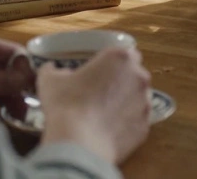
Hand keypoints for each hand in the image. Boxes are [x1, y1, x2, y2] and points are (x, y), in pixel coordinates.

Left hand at [0, 31, 32, 109]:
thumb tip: (27, 77)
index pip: (12, 50)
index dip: (26, 68)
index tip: (37, 86)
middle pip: (8, 67)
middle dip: (18, 85)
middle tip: (29, 105)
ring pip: (1, 81)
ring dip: (10, 96)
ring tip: (18, 113)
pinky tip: (3, 115)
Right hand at [39, 47, 151, 164]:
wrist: (79, 145)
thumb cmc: (66, 105)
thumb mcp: (50, 80)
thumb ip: (54, 69)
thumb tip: (53, 69)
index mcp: (119, 58)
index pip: (125, 53)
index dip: (113, 62)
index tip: (100, 71)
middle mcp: (139, 76)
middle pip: (134, 74)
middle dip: (121, 81)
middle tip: (100, 92)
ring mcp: (145, 102)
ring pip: (138, 98)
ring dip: (125, 102)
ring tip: (103, 114)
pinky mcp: (146, 126)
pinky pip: (137, 120)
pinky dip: (126, 123)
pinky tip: (108, 130)